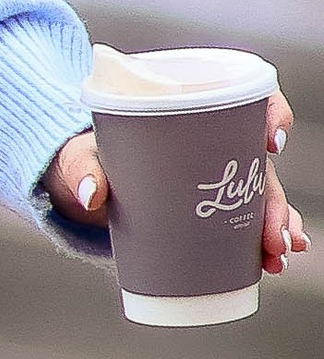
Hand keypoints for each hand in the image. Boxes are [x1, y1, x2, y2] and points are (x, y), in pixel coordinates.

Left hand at [42, 93, 307, 274]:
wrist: (81, 180)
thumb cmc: (87, 153)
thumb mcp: (81, 154)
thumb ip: (81, 166)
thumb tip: (90, 194)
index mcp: (185, 112)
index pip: (242, 99)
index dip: (269, 112)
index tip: (271, 141)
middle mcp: (208, 142)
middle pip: (256, 161)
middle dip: (273, 197)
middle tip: (272, 233)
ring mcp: (212, 177)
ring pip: (260, 194)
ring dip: (276, 223)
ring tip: (277, 252)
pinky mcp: (208, 208)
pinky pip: (248, 222)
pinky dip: (266, 240)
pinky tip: (276, 259)